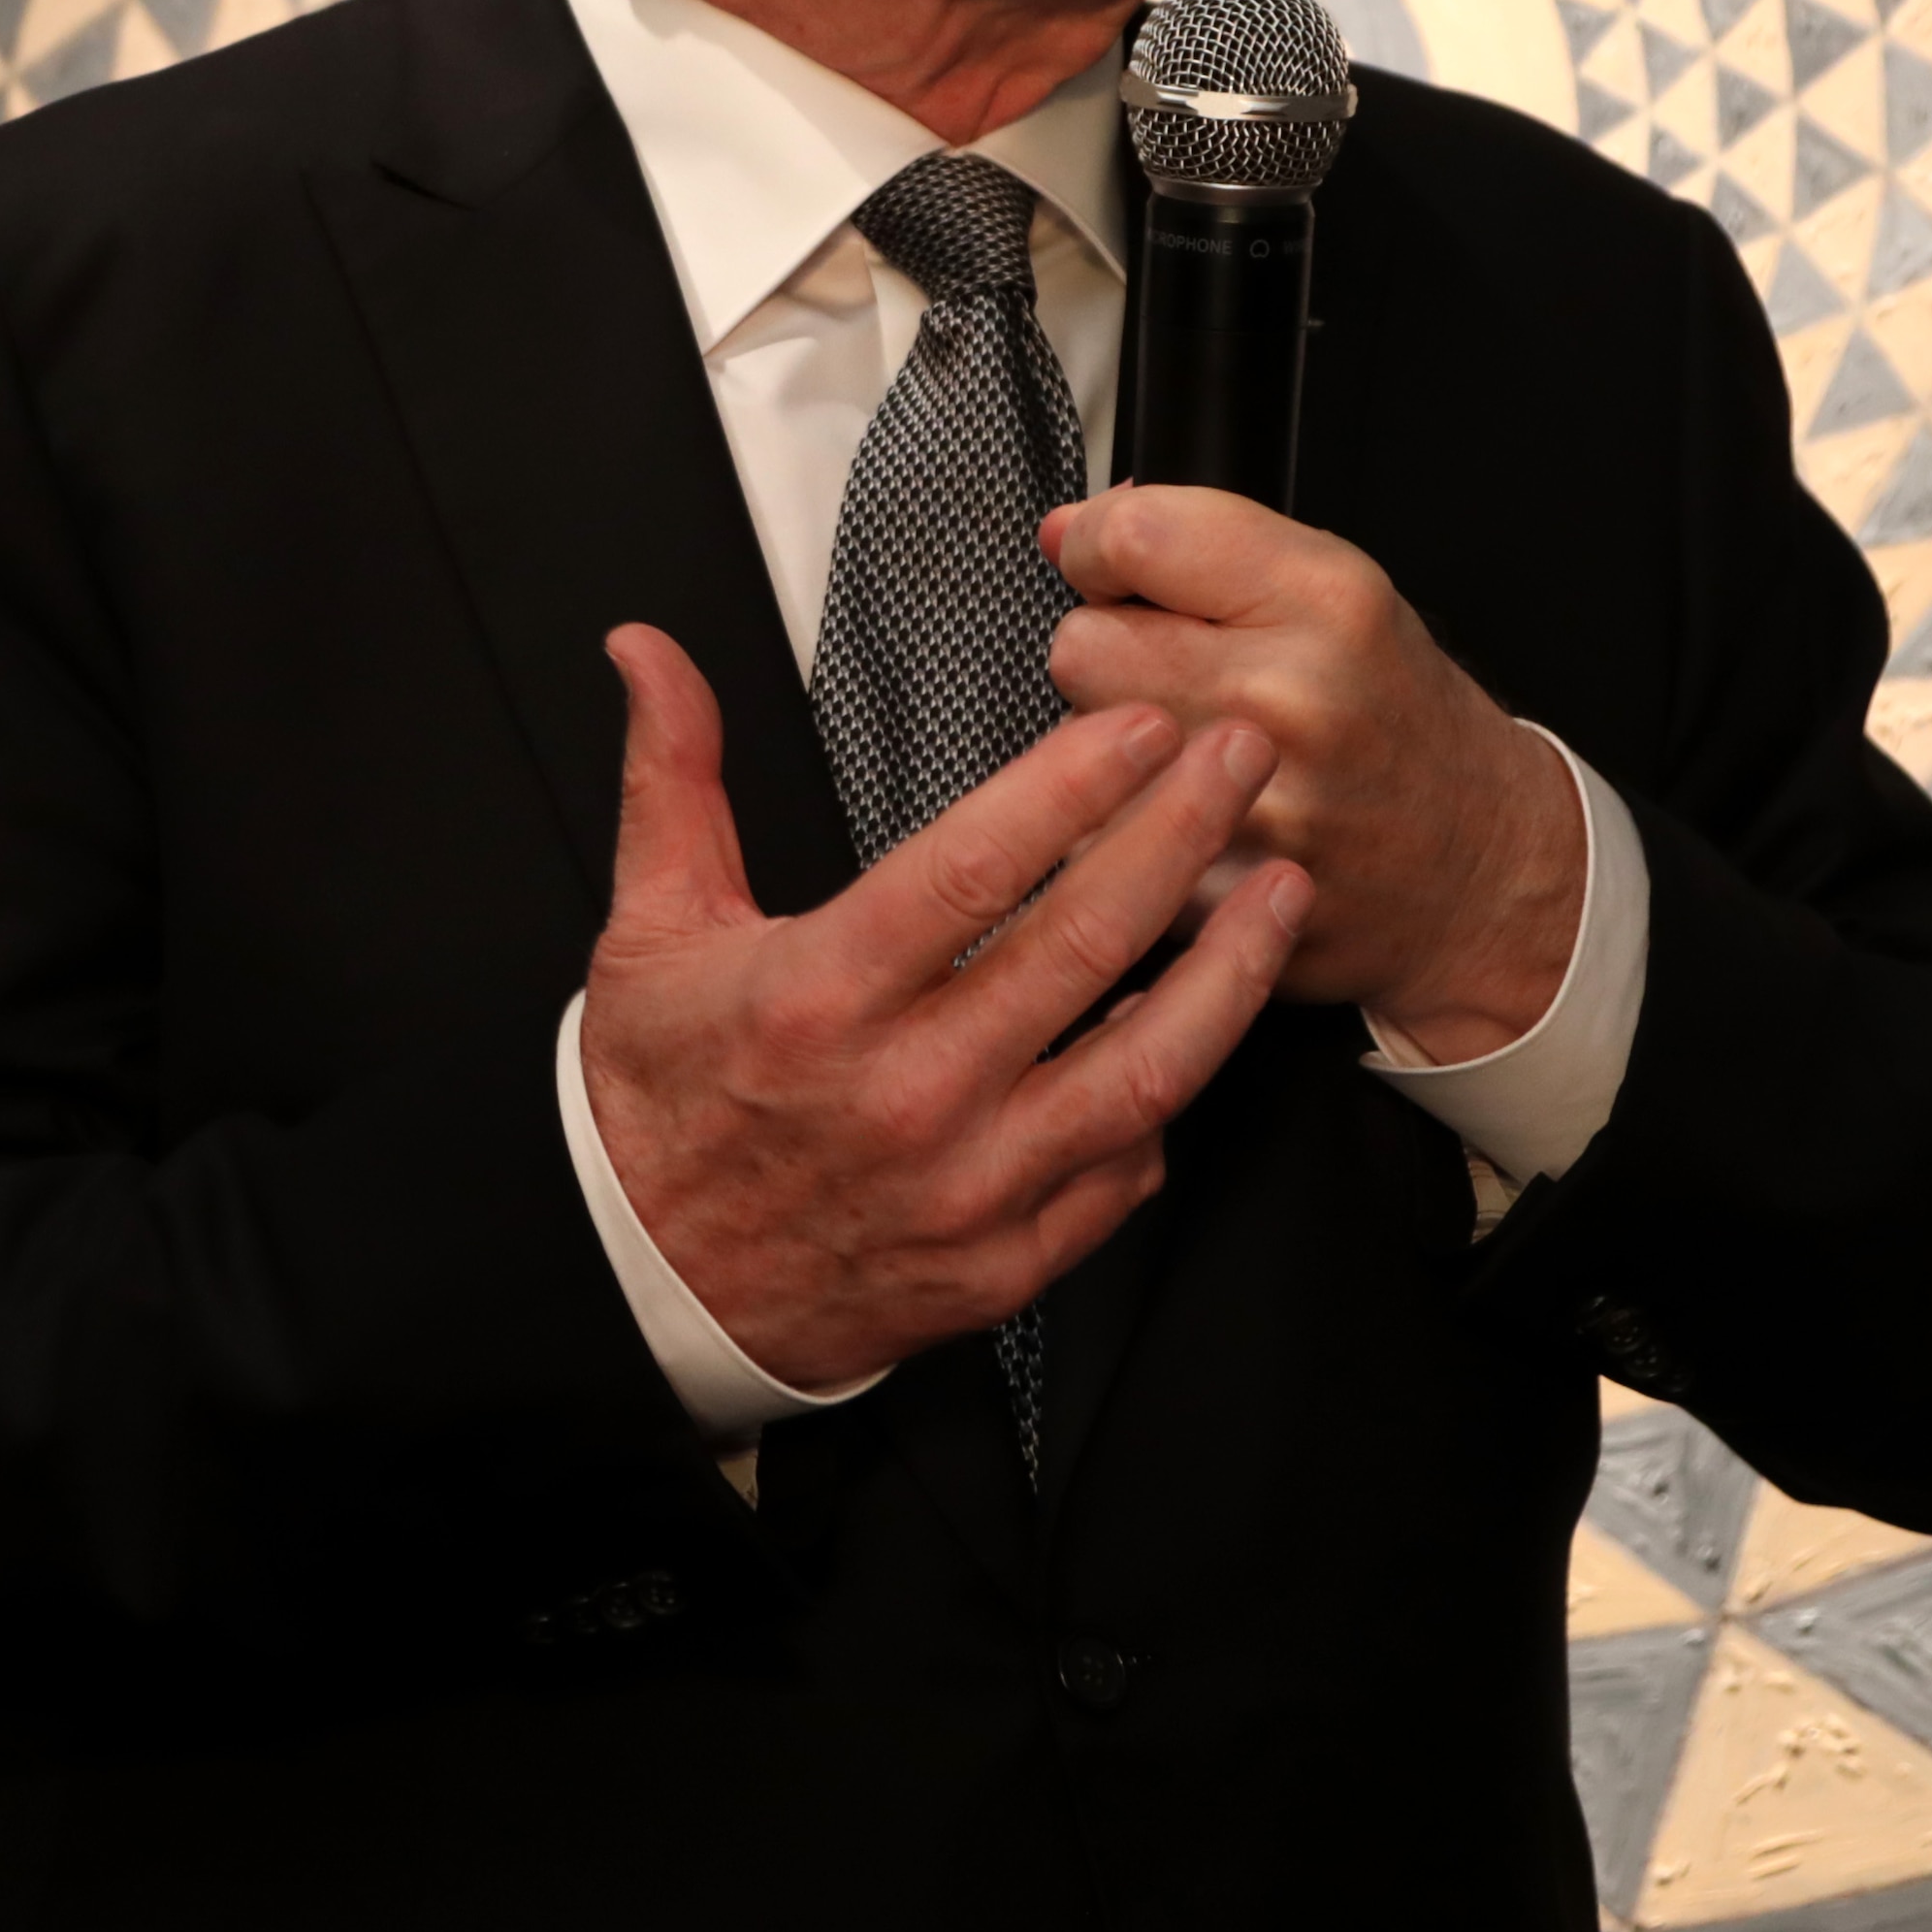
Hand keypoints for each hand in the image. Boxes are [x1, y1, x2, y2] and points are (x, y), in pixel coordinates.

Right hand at [575, 624, 1310, 1393]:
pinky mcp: (1005, 1261)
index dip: (1074, 787)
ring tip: (1284, 887)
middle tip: (1245, 757)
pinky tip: (1206, 1022)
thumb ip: (673, 776)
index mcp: (819, 997)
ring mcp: (968, 1187)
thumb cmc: (665, 1097)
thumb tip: (647, 648)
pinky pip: (1124, 1170)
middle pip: (1084, 946)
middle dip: (1183, 834)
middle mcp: (906, 1094)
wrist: (654, 1284)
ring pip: (1144, 1068)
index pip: (975, 868)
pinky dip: (1172, 1093)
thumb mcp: (650, 928)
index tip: (1145, 725)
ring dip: (1229, 969)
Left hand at [1039, 486, 1583, 1064]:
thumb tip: (1066, 530)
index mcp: (1325, 600)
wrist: (1478, 866)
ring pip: (1076, 746)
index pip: (1133, 536)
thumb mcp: (1336, 591)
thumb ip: (1198, 540)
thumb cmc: (1399, 719)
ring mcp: (1254, 805)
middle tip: (1175, 672)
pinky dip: (1121, 829)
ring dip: (1108, 745)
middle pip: (1082, 644)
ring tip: (1190, 746)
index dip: (1098, 547)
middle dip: (1109, 651)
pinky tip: (1190, 817)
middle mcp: (1290, 698)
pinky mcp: (1218, 893)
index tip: (1108, 565)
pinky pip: (1095, 838)